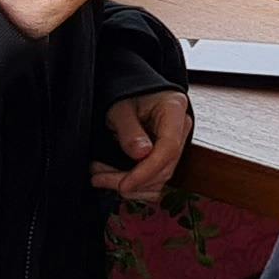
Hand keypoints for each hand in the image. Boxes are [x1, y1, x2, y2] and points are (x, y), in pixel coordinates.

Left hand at [90, 89, 192, 203]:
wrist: (130, 92)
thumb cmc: (125, 93)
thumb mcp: (120, 107)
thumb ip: (130, 130)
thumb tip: (141, 155)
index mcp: (174, 110)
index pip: (168, 148)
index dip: (146, 171)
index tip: (124, 184)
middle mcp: (180, 129)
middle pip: (164, 168)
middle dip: (132, 181)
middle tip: (98, 178)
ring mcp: (176, 145)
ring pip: (160, 179)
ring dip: (130, 186)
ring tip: (99, 177)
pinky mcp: (165, 157)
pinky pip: (155, 180)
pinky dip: (134, 185)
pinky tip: (111, 178)